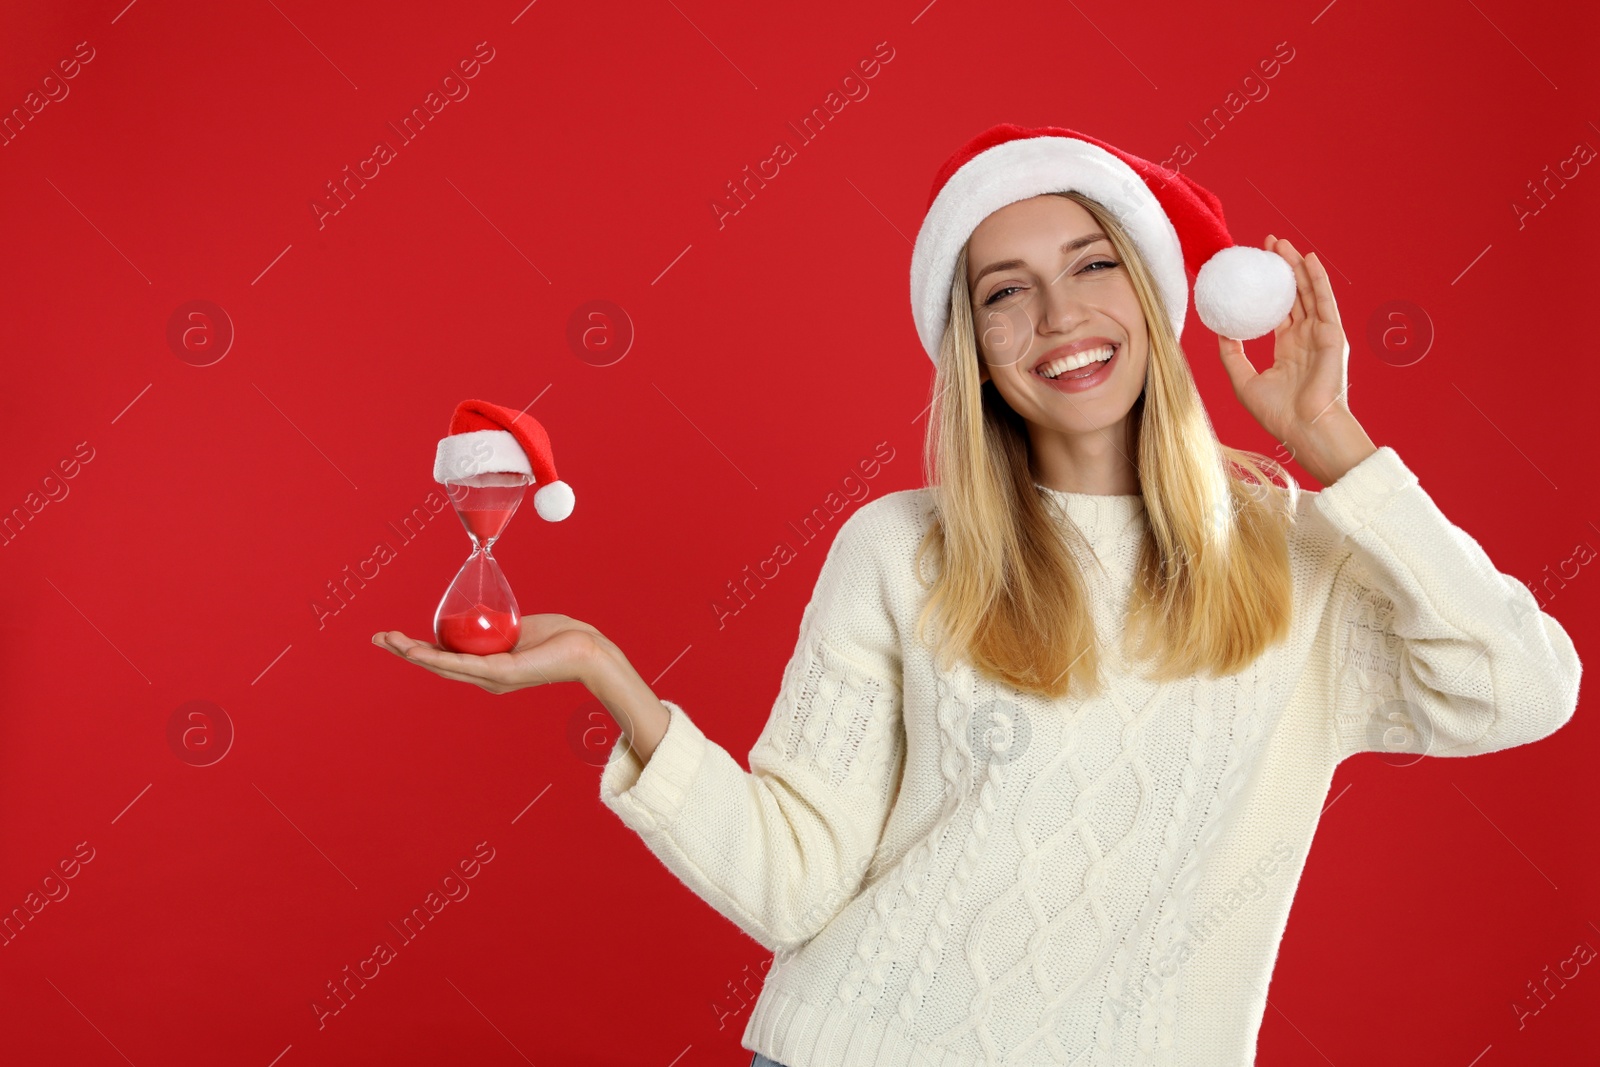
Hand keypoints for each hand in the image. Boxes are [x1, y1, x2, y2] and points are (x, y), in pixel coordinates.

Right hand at [373, 614, 606, 695]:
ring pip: (443, 666)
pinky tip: (418, 652)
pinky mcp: (501, 673)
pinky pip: (463, 664)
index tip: (394, 637)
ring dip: (413, 654)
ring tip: (390, 642)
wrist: (586, 648)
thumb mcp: (518, 627)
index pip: (444, 658)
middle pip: (436, 664)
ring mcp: (491, 678)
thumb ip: (497, 625)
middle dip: (404, 651)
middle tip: (378, 638)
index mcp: (486, 668)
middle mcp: (484, 678)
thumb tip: (482, 611)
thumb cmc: (558, 636)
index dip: (416, 649)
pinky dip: (437, 658)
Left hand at [1216, 235, 1374, 485]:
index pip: (1278, 310)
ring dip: (1296, 266)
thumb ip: (1231, 354)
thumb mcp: (1243, 380)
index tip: (1252, 268)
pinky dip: (1317, 278)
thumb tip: (1218, 330)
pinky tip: (1307, 259)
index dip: (1267, 289)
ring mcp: (1321, 335)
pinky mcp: (1332, 334)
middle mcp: (1306, 338)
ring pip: (1308, 291)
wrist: (1304, 427)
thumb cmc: (1277, 413)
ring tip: (1281, 243)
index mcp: (1288, 348)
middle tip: (1265, 245)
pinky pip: (1324, 300)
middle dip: (1281, 268)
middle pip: (1293, 294)